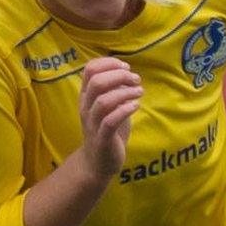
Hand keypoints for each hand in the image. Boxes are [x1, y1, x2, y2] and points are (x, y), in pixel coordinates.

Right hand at [76, 56, 140, 178]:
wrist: (98, 162)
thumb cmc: (107, 130)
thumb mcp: (111, 107)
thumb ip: (116, 90)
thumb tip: (128, 73)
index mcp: (86, 96)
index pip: (89, 69)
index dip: (109, 63)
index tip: (126, 66)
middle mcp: (86, 107)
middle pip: (96, 82)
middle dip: (119, 75)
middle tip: (136, 79)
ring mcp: (92, 123)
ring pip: (103, 101)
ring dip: (125, 93)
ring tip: (139, 91)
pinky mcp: (102, 138)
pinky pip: (110, 121)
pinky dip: (125, 110)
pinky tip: (136, 106)